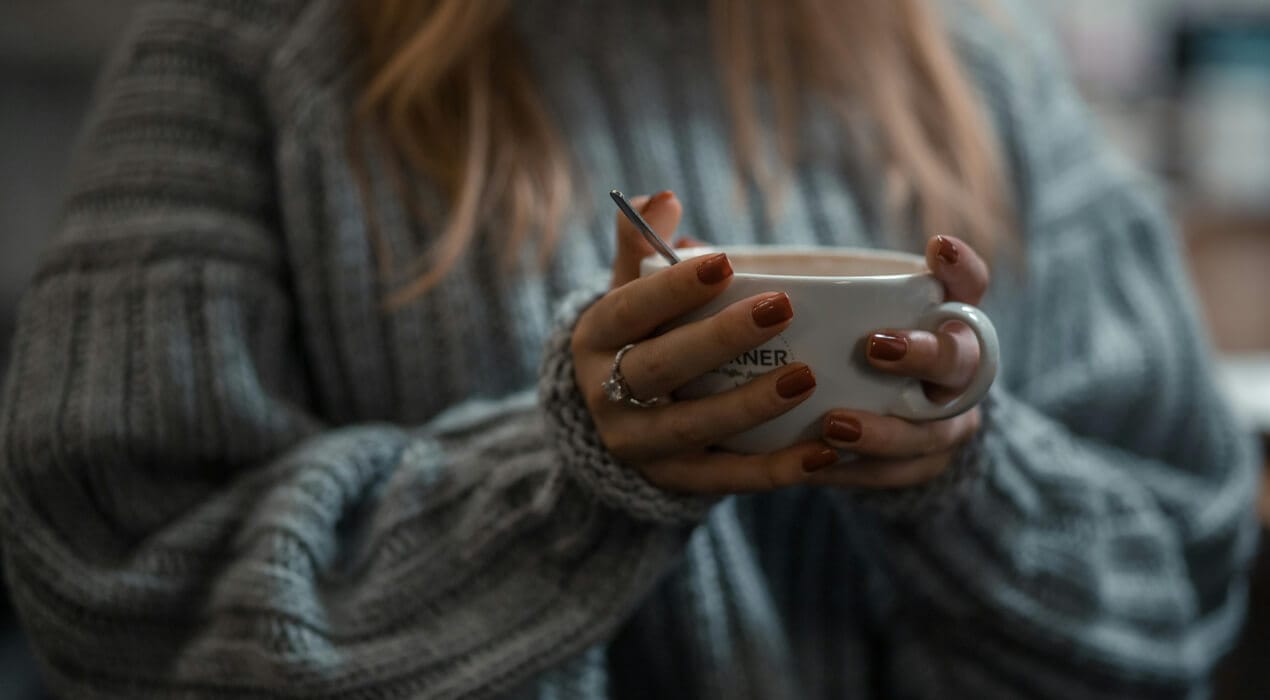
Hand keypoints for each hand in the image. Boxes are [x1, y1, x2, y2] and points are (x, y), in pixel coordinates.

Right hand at [572, 191, 839, 493]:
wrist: (617, 416)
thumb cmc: (641, 333)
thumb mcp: (630, 290)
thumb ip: (643, 245)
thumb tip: (662, 198)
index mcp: (594, 337)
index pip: (628, 310)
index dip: (672, 289)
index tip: (724, 262)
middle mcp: (605, 394)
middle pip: (658, 368)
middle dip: (719, 340)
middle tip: (782, 308)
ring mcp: (639, 445)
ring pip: (693, 428)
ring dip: (751, 405)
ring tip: (807, 377)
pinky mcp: (676, 482)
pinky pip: (728, 480)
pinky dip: (776, 470)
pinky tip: (824, 449)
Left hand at [812, 235, 990, 488]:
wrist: (887, 414)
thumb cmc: (847, 340)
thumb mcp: (836, 305)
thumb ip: (794, 278)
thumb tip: (695, 246)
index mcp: (944, 316)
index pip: (969, 285)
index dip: (962, 267)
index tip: (936, 247)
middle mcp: (958, 368)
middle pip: (960, 359)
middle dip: (922, 353)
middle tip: (874, 347)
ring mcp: (948, 421)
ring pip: (932, 430)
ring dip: (884, 430)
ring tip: (833, 425)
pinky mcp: (925, 465)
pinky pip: (898, 475)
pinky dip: (858, 470)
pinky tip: (815, 464)